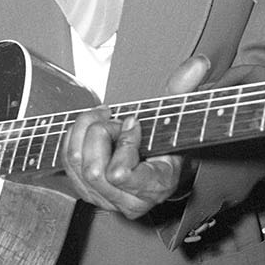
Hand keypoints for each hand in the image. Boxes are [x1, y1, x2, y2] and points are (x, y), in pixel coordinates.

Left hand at [61, 55, 209, 217]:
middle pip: (94, 170)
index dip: (124, 143)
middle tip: (116, 120)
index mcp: (155, 186)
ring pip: (76, 164)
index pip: (120, 174)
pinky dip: (74, 137)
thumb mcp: (178, 114)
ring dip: (86, 133)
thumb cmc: (169, 139)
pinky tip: (91, 128)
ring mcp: (105, 198)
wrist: (161, 160)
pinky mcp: (86, 190)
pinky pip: (66, 162)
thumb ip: (185, 89)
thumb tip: (199, 64)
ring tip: (104, 121)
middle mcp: (128, 201)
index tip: (134, 122)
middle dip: (102, 135)